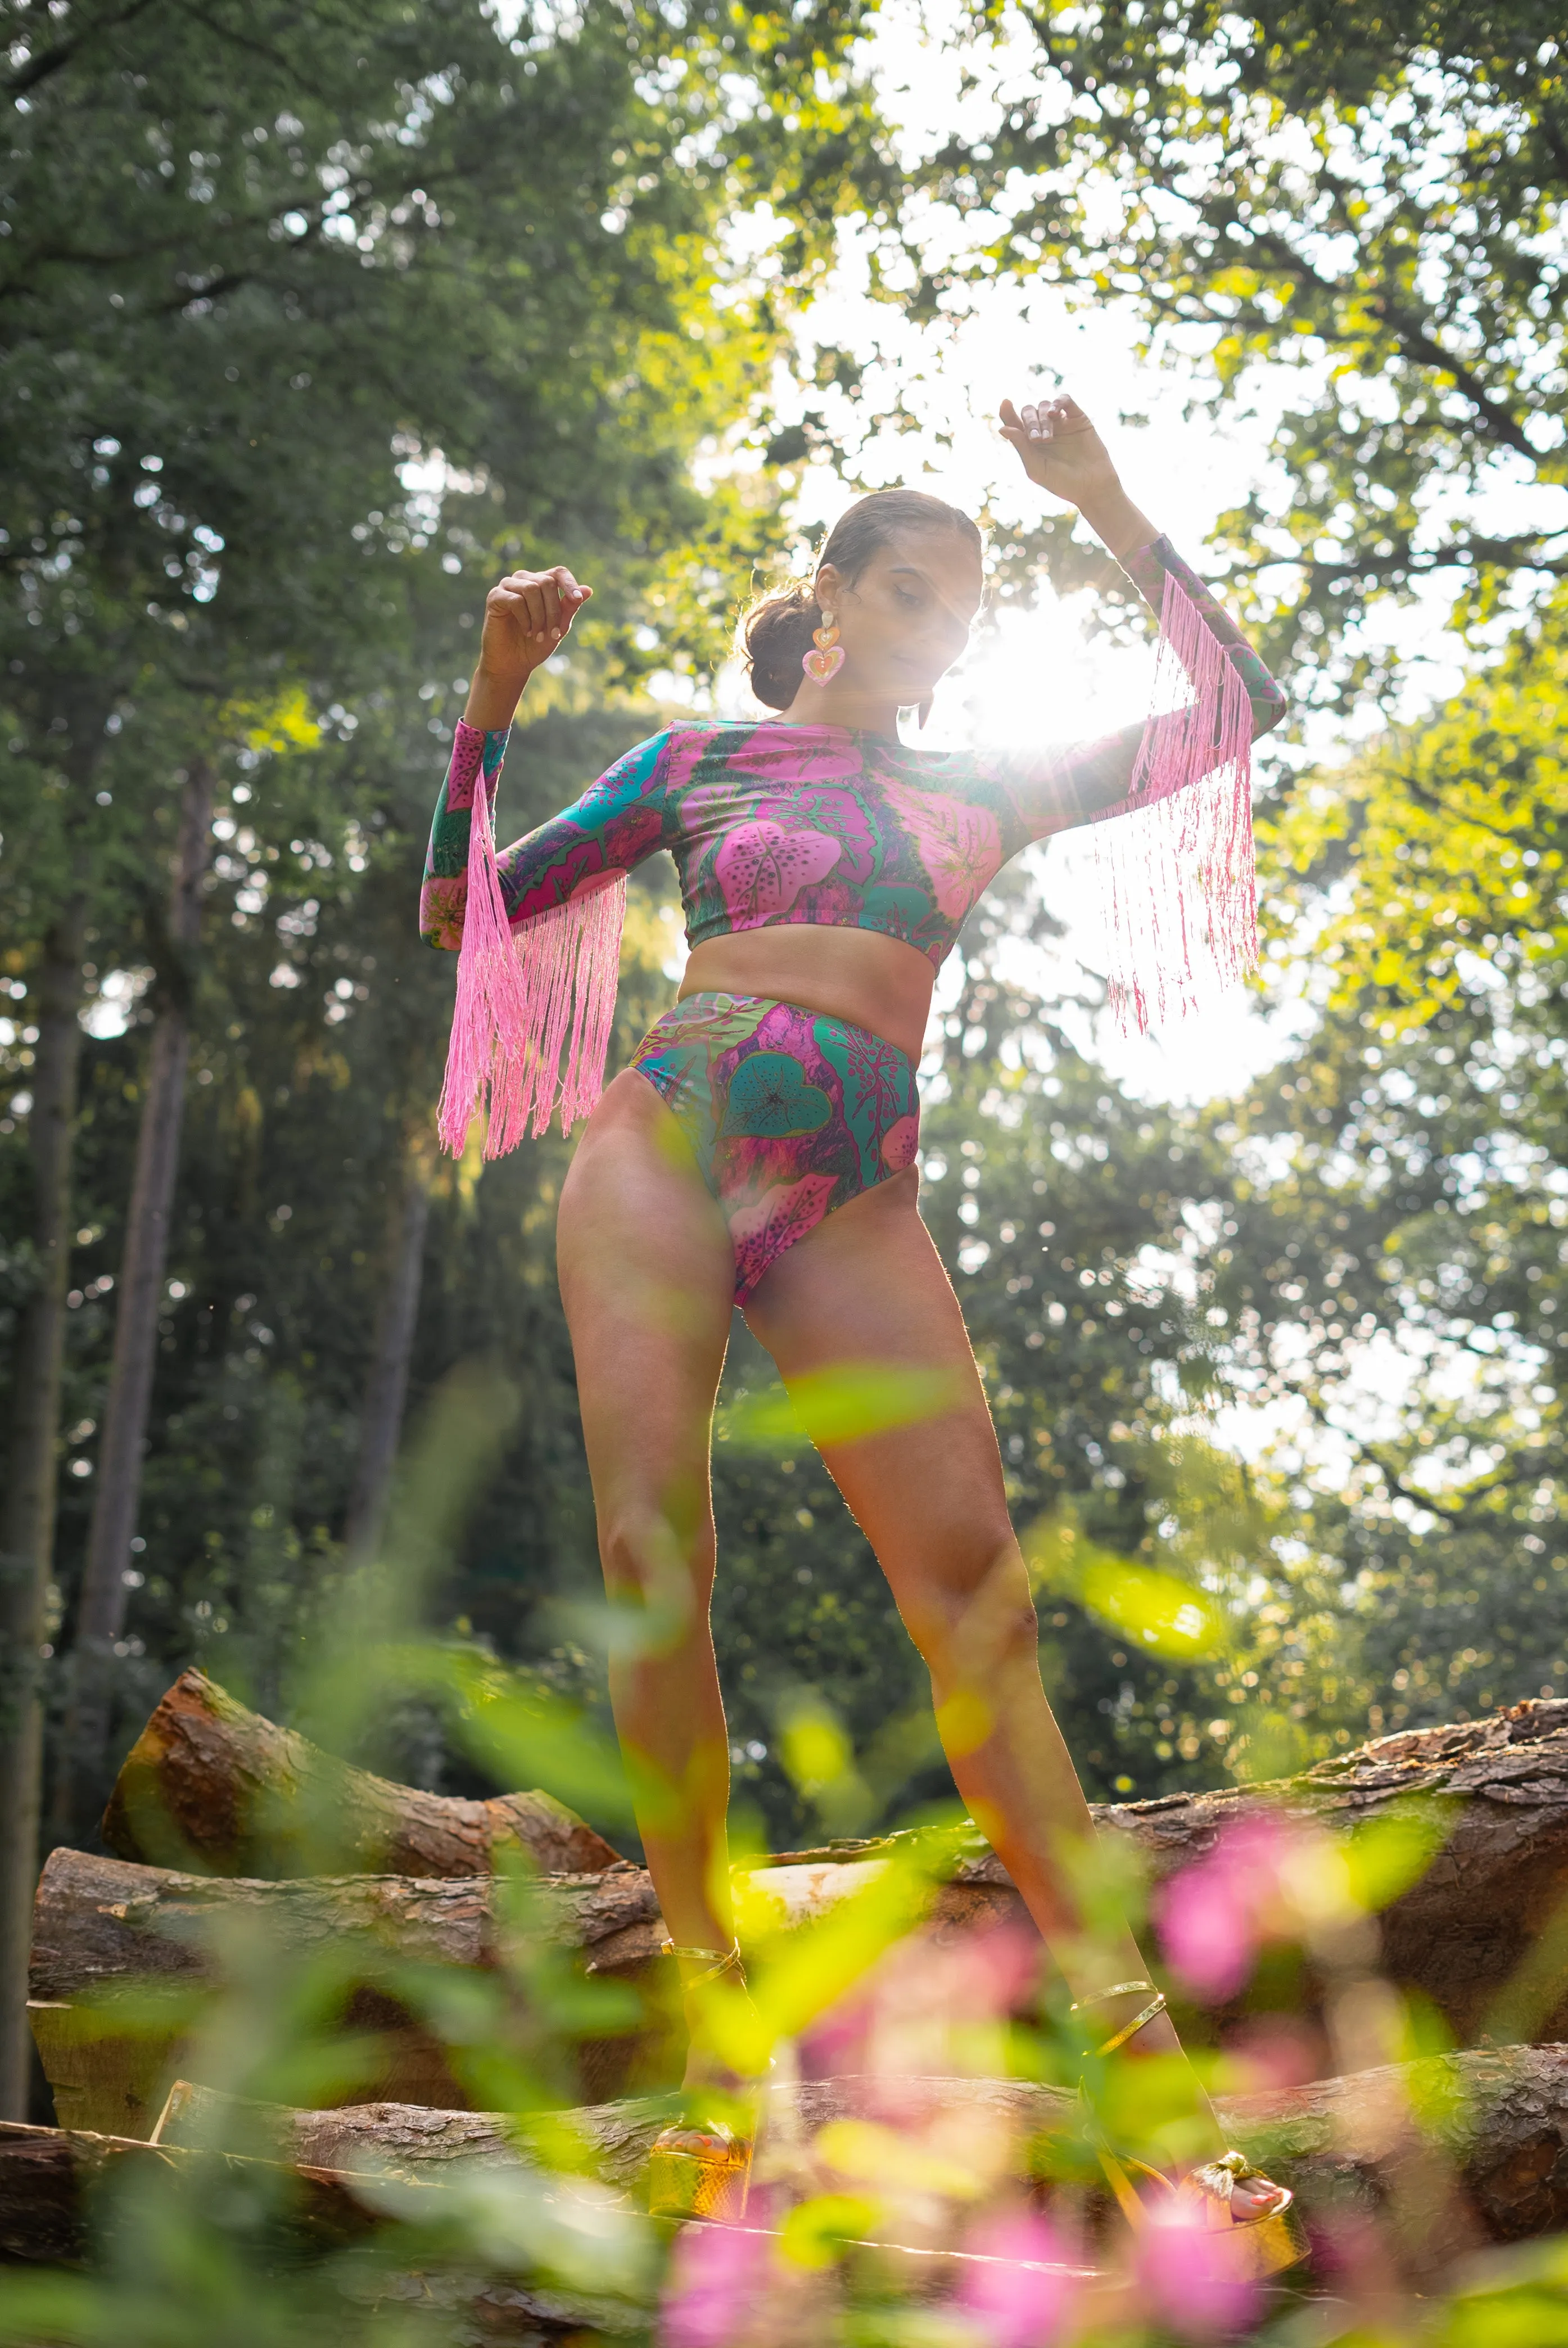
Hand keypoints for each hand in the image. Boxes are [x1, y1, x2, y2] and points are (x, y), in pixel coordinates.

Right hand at [478, 564, 590, 681]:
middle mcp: (524, 580)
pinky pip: (515, 600)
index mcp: (541, 583)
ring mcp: (508, 586)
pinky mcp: (495, 596)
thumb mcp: (559, 626)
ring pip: (531, 589)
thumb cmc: (536, 644)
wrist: (513, 663)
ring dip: (539, 616)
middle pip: (547, 582)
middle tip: (553, 634)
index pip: (558, 573)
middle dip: (553, 610)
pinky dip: (525, 618)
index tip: (577, 600)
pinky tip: (526, 631)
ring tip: (537, 634)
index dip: (570, 584)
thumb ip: (570, 607)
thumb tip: (588, 589)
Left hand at [999, 394, 1152, 558]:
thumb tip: (1002, 428)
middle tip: (1037, 440)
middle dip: (1030, 422)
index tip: (1005, 403)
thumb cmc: (1062, 483)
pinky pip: (1065, 400)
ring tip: (1049, 438)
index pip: (1014, 422)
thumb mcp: (1036, 468)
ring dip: (1043, 419)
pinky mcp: (1077, 418)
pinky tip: (1054, 413)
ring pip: (1044, 406)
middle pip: (1028, 412)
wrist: (1092, 486)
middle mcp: (1044, 430)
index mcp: (1030, 443)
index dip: (1007, 411)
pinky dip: (1057, 402)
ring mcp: (1061, 423)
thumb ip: (1020, 446)